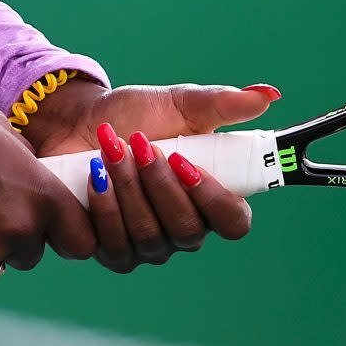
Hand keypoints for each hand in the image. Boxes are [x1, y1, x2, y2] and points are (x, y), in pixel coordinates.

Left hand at [23, 79, 280, 272]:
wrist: (77, 121)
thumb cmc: (135, 115)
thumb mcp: (179, 105)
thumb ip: (224, 104)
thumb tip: (269, 95)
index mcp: (210, 199)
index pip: (234, 222)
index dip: (215, 200)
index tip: (186, 162)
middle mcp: (182, 230)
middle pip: (187, 231)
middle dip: (160, 185)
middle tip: (141, 144)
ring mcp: (146, 246)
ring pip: (148, 237)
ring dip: (128, 189)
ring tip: (111, 150)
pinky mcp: (106, 250)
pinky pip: (109, 245)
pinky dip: (101, 206)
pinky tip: (92, 175)